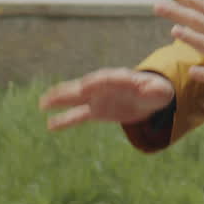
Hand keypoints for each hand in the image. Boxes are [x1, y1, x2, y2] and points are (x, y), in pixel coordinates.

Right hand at [38, 68, 174, 130]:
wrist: (150, 98)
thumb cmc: (156, 92)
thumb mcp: (160, 91)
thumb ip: (154, 90)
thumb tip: (152, 89)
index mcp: (120, 78)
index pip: (106, 78)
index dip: (97, 82)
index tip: (86, 86)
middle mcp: (105, 86)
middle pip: (84, 86)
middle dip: (70, 89)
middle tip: (54, 93)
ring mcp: (97, 98)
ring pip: (76, 98)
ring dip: (60, 101)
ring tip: (43, 104)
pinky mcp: (95, 111)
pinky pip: (78, 115)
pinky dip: (64, 120)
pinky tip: (50, 125)